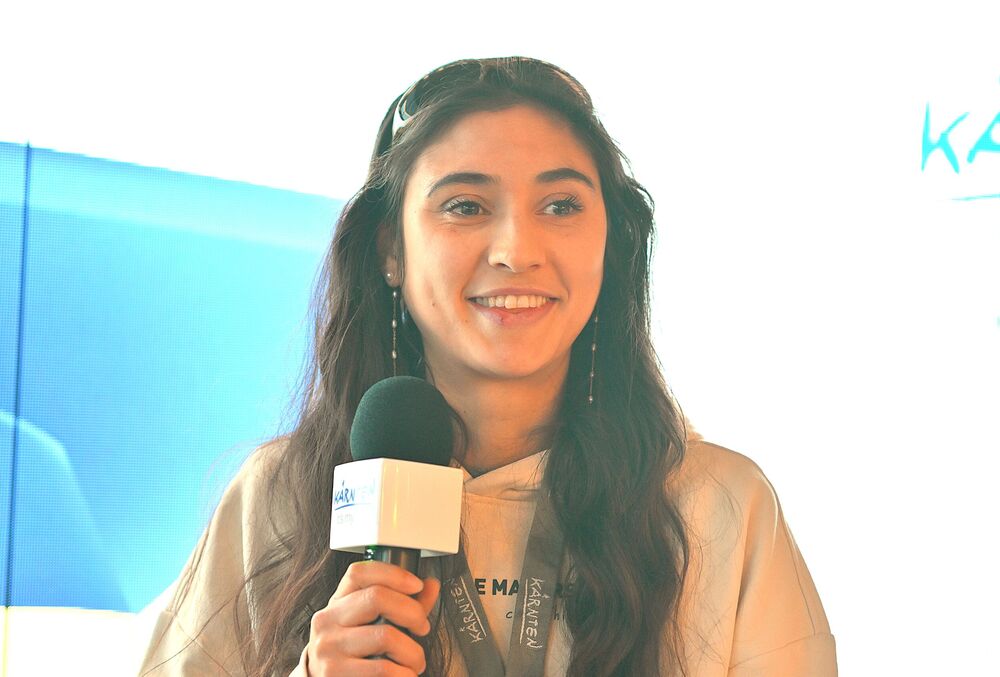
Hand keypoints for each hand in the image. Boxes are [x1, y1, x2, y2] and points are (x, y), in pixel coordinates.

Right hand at [305, 560, 440, 675]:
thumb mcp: (373, 626)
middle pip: (377, 597)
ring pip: (385, 636)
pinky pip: (383, 669)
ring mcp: (328, 647)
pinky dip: (405, 674)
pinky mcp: (334, 673)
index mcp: (337, 603)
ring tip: (415, 662)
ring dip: (413, 652)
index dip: (393, 574)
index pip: (359, 572)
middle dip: (413, 613)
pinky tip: (404, 675)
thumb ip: (404, 606)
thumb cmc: (357, 656)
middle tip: (422, 628)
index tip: (417, 586)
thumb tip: (431, 585)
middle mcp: (327, 620)